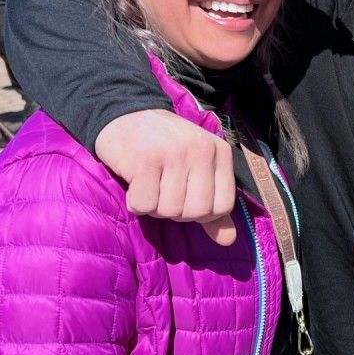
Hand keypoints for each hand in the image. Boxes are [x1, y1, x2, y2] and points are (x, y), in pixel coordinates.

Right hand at [95, 110, 236, 245]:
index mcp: (220, 152)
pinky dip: (136, 202)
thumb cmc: (164, 147)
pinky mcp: (144, 161)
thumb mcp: (197, 169)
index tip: (186, 196)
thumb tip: (228, 241)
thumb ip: (213, 205)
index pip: (223, 206)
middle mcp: (201, 150)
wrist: (126, 113)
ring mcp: (173, 154)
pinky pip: (144, 205)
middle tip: (163, 190)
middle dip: (176, 211)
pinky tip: (135, 182)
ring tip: (149, 183)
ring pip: (169, 211)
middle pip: (196, 212)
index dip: (201, 212)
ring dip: (154, 207)